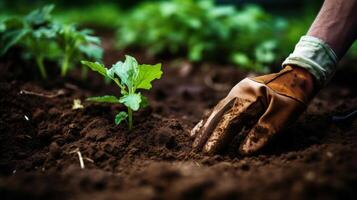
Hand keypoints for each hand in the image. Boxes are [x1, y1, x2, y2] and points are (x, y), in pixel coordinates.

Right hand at [191, 65, 315, 154]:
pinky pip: (219, 109)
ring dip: (205, 128)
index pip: (231, 119)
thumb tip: (244, 151)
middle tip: (197, 151)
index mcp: (249, 95)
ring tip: (194, 142)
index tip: (209, 151)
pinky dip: (209, 120)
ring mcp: (235, 92)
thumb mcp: (283, 115)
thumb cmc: (293, 97)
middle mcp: (238, 92)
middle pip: (219, 115)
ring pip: (216, 112)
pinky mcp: (236, 96)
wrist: (298, 77)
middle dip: (207, 134)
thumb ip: (263, 131)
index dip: (219, 136)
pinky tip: (198, 128)